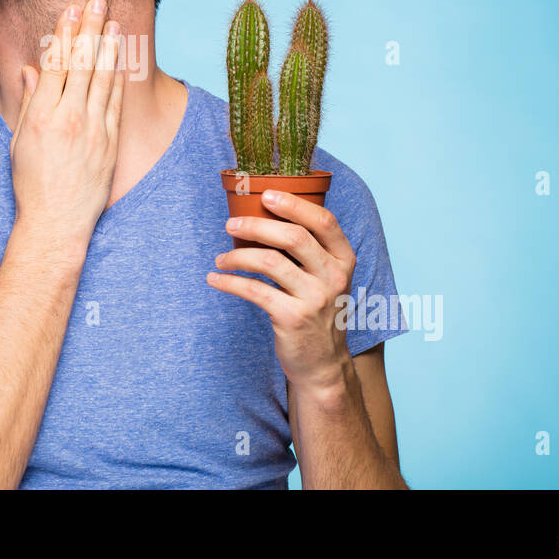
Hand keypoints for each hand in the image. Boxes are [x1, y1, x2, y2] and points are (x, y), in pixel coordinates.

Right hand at [9, 0, 124, 243]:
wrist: (57, 222)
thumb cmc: (32, 184)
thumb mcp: (20, 141)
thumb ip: (31, 102)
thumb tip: (32, 70)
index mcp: (42, 116)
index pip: (56, 64)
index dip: (65, 34)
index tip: (71, 11)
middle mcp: (69, 118)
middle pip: (82, 64)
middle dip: (90, 29)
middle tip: (97, 2)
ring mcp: (93, 130)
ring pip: (103, 78)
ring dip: (109, 46)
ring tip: (113, 22)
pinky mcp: (110, 142)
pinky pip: (115, 102)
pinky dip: (118, 77)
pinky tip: (121, 59)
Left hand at [206, 189, 357, 392]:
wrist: (323, 363)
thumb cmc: (317, 310)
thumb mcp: (325, 277)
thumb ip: (308, 249)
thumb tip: (263, 214)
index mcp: (343, 259)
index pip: (324, 221)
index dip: (294, 204)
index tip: (267, 195)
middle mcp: (334, 276)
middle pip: (293, 237)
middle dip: (256, 225)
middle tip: (230, 224)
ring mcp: (315, 299)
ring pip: (269, 262)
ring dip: (237, 256)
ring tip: (220, 259)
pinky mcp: (293, 318)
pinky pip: (254, 290)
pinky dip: (230, 282)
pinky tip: (216, 280)